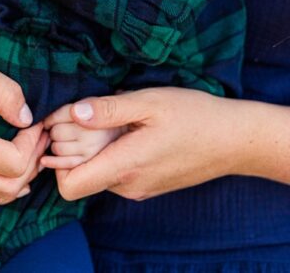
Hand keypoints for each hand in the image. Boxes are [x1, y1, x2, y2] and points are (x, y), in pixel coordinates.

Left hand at [45, 88, 236, 200]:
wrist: (235, 140)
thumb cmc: (194, 116)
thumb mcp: (150, 102)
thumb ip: (109, 109)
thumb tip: (73, 112)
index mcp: (126, 166)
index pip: (69, 185)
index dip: (54, 162)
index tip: (59, 130)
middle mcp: (128, 185)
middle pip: (78, 173)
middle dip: (71, 144)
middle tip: (84, 114)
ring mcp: (137, 188)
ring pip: (96, 170)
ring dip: (93, 146)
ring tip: (112, 118)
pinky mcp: (145, 185)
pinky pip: (114, 171)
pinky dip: (110, 151)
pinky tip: (126, 128)